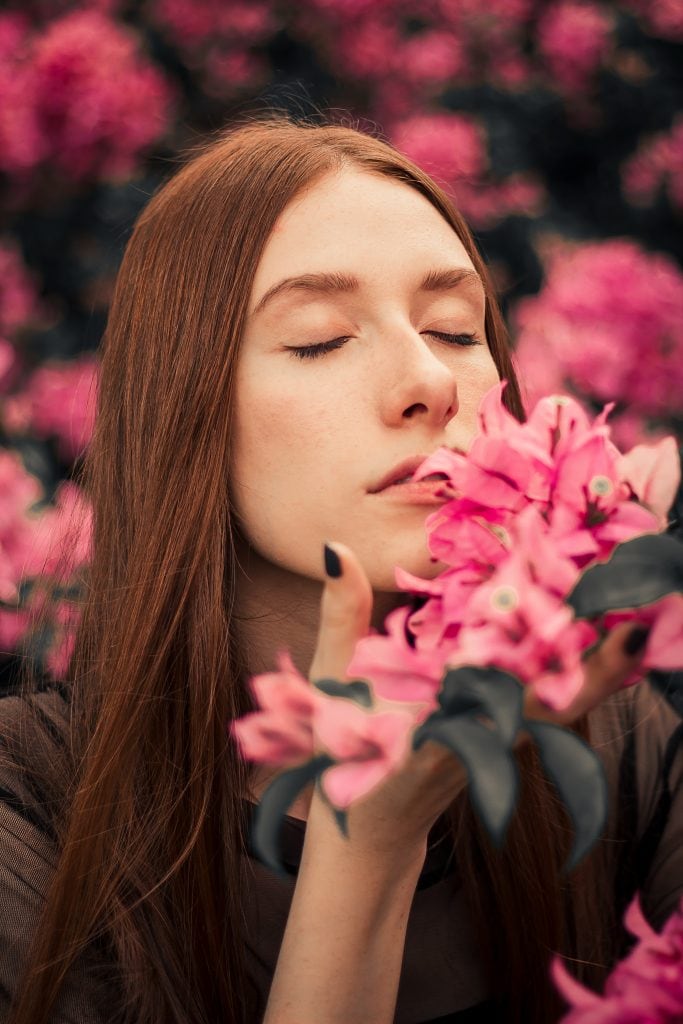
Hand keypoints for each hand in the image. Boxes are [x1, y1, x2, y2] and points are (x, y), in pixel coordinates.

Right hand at [306, 541, 647, 856]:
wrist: (369, 832)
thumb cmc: (341, 753)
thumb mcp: (332, 681)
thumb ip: (341, 615)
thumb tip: (340, 548)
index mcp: (436, 726)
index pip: (500, 691)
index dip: (544, 661)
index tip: (581, 624)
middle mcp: (478, 739)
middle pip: (552, 704)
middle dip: (598, 669)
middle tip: (639, 623)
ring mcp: (499, 745)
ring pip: (562, 709)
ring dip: (600, 672)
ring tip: (637, 625)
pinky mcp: (508, 743)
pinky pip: (553, 710)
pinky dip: (579, 679)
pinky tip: (602, 645)